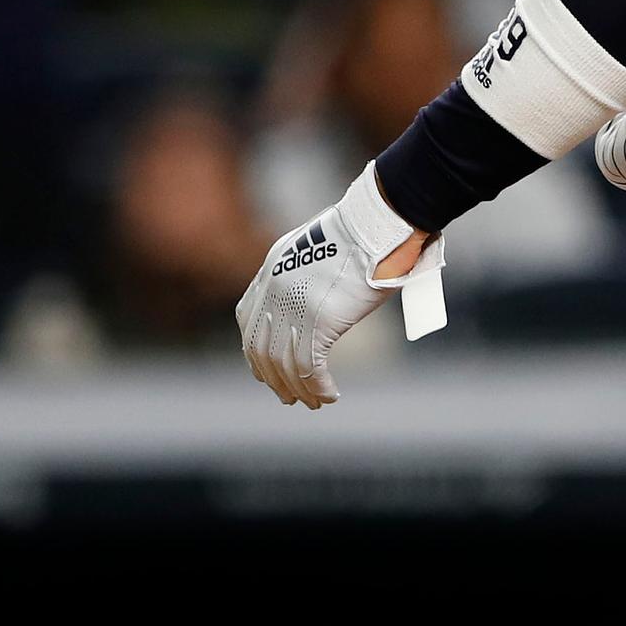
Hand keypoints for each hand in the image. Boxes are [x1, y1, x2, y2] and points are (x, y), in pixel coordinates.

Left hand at [236, 165, 422, 407]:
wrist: (378, 223)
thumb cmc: (364, 233)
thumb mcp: (319, 248)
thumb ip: (309, 273)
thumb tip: (323, 297)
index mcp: (272, 268)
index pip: (246, 319)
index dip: (254, 350)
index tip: (267, 371)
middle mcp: (275, 288)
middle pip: (260, 348)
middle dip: (273, 379)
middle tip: (289, 397)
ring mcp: (294, 304)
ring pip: (284, 363)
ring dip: (299, 389)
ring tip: (314, 403)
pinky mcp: (318, 319)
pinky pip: (310, 366)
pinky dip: (318, 387)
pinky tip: (330, 396)